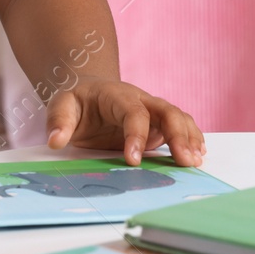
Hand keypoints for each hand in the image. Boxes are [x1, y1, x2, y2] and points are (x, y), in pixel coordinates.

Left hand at [45, 78, 204, 166]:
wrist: (90, 92)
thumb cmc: (78, 101)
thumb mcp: (61, 105)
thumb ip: (59, 121)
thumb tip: (55, 140)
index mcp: (116, 95)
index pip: (132, 112)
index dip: (136, 135)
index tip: (133, 160)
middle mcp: (140, 100)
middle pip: (166, 110)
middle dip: (178, 134)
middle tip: (184, 161)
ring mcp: (152, 111)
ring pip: (178, 117)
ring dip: (189, 137)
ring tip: (196, 161)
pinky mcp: (158, 124)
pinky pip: (180, 127)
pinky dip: (192, 138)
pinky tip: (198, 154)